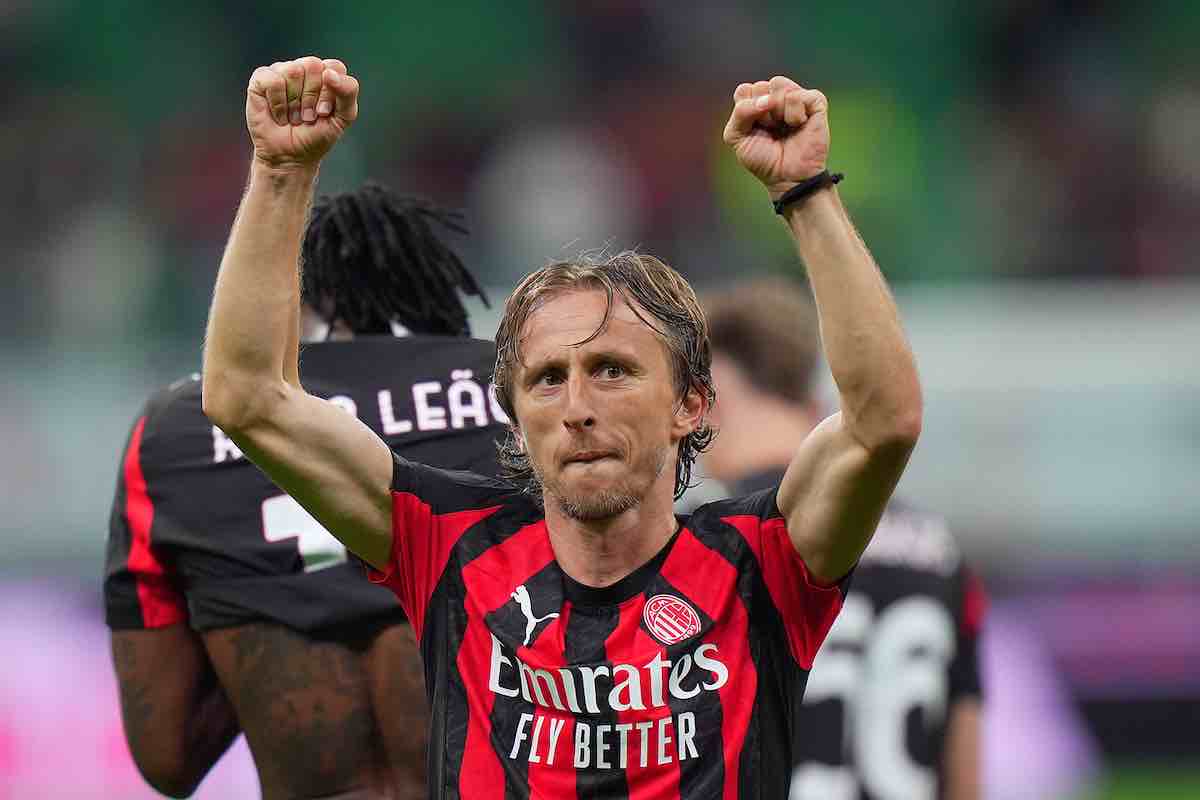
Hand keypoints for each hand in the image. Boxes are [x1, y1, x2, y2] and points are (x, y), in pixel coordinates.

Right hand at [245, 56, 359, 169]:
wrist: (291, 157)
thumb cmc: (316, 136)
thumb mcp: (343, 117)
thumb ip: (349, 91)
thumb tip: (329, 73)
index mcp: (326, 73)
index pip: (334, 67)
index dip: (330, 93)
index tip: (324, 112)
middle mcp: (303, 67)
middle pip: (313, 65)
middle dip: (311, 98)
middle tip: (307, 116)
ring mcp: (281, 70)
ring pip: (293, 71)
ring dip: (294, 103)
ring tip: (292, 116)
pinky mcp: (261, 78)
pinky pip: (273, 80)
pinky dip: (277, 103)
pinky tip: (278, 114)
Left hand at [723, 76, 829, 199]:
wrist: (787, 177)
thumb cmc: (763, 159)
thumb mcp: (737, 137)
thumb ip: (740, 113)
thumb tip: (765, 100)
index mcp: (756, 102)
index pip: (744, 90)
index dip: (746, 111)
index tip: (754, 130)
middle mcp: (776, 96)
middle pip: (760, 86)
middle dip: (761, 113)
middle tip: (771, 130)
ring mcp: (796, 97)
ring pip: (778, 84)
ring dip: (778, 111)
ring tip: (785, 127)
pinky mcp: (814, 102)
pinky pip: (798, 96)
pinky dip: (795, 115)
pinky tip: (800, 125)